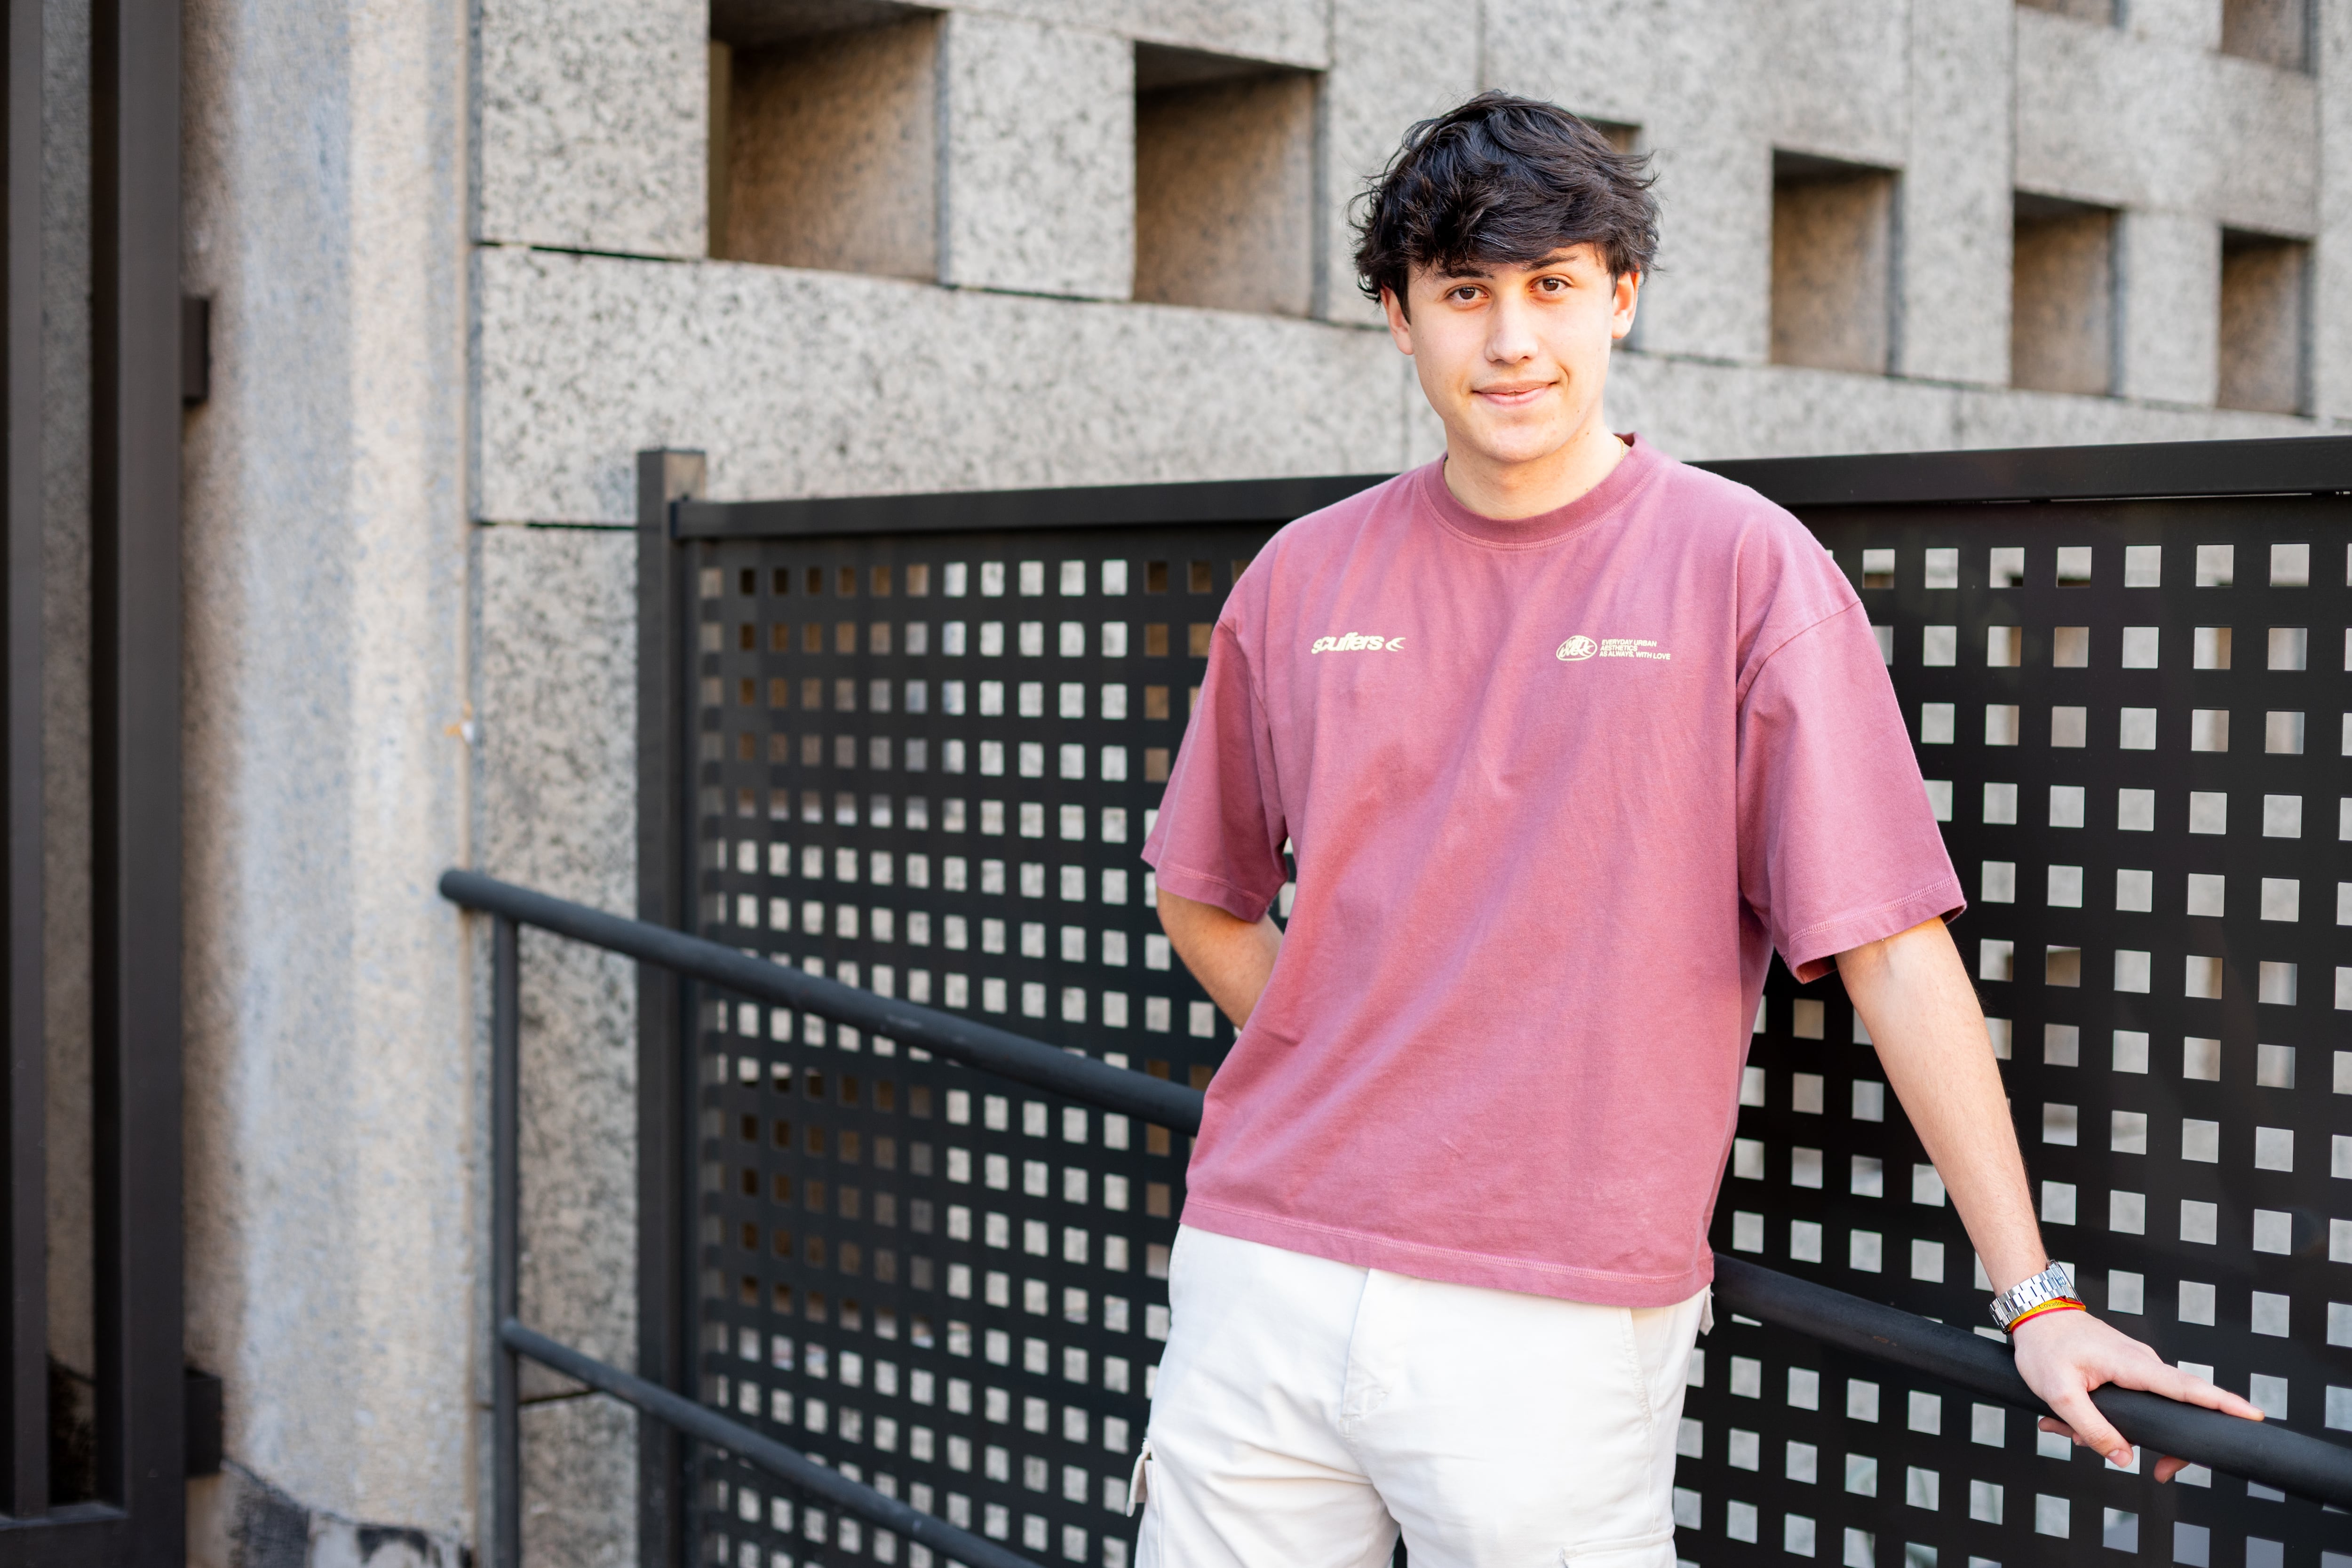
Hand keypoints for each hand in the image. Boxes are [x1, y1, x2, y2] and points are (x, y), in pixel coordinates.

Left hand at [2010, 1307, 2264, 1480]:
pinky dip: (2103, 1416)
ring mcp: (2135, 1365)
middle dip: (2166, 1443)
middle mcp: (2143, 1363)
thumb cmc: (2043, 1346)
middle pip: (2176, 1407)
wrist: (2033, 1311)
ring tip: (2067, 1430)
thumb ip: (2092, 1428)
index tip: (2253, 1415)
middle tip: (2160, 1471)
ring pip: (2144, 1409)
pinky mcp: (2124, 1369)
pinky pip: (2129, 1400)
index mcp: (2134, 1365)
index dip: (2222, 1403)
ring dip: (2114, 1429)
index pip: (2188, 1387)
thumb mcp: (2059, 1393)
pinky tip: (2067, 1422)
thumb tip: (2125, 1458)